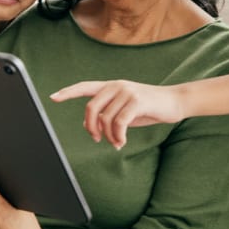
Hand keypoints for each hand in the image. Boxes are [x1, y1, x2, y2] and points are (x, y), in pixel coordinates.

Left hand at [51, 80, 184, 148]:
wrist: (174, 102)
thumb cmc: (149, 107)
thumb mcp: (126, 109)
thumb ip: (109, 113)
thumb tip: (90, 125)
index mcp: (111, 86)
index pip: (84, 87)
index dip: (68, 92)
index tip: (53, 97)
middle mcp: (116, 86)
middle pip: (91, 108)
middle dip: (91, 128)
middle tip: (98, 139)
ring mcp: (127, 92)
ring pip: (105, 119)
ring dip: (109, 137)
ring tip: (117, 142)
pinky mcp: (137, 101)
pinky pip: (119, 123)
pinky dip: (118, 136)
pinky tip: (122, 142)